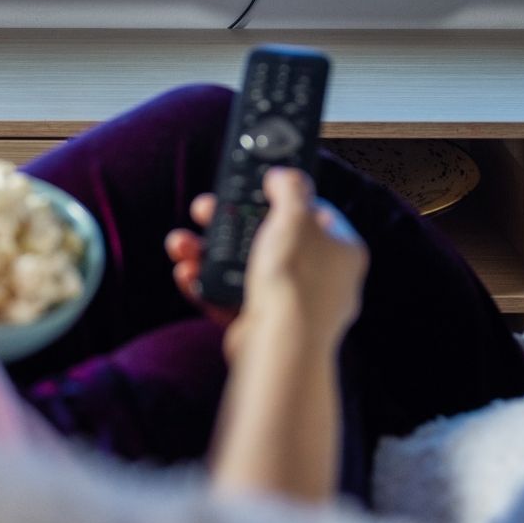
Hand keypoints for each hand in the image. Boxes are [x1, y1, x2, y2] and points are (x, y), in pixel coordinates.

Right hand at [165, 168, 367, 359]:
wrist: (279, 347)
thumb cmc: (296, 280)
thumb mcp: (295, 215)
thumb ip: (290, 187)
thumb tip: (285, 175)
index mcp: (341, 251)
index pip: (314, 214)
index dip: (283, 198)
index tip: (256, 187)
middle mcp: (321, 280)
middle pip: (270, 240)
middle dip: (231, 224)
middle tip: (206, 211)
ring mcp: (291, 307)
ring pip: (244, 270)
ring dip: (208, 254)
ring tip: (182, 244)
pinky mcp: (263, 328)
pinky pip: (230, 300)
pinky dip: (206, 286)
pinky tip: (186, 274)